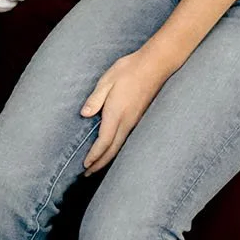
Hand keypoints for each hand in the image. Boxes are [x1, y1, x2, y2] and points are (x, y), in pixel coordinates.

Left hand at [79, 49, 172, 173]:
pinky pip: (126, 139)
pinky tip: (111, 150)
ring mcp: (135, 121)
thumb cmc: (129, 70)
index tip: (85, 165)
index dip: (94, 156)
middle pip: (112, 150)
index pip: (104, 141)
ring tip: (97, 167)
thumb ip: (95, 99)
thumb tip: (84, 114)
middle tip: (86, 174)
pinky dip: (116, 149)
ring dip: (107, 158)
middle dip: (99, 164)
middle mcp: (127, 121)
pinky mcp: (139, 118)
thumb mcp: (107, 80)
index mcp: (116, 113)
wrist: (155, 65)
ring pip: (120, 146)